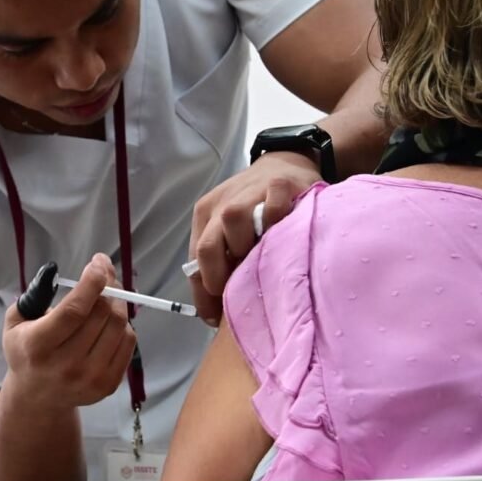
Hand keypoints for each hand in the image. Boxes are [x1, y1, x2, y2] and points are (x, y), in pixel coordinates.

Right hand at [3, 253, 135, 409]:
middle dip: (108, 285)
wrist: (38, 397)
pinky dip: (123, 324)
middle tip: (104, 271)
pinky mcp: (108, 385)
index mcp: (38, 346)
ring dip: (118, 302)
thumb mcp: (15, 322)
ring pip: (119, 326)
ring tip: (107, 294)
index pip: (74, 311)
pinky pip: (128, 342)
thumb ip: (34, 294)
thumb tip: (54, 271)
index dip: (91, 283)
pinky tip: (109, 320)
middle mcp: (66, 365)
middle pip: (101, 314)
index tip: (98, 263)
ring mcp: (90, 378)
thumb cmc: (26, 352)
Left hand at [189, 151, 320, 323]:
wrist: (286, 164)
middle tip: (237, 293)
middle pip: (208, 245)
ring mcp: (250, 192)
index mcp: (206, 217)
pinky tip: (284, 236)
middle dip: (219, 277)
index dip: (204, 293)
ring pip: (233, 220)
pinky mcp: (280, 185)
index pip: (195, 262)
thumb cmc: (258, 207)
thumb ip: (223, 261)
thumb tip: (215, 311)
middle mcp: (222, 204)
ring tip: (261, 258)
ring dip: (245, 247)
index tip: (214, 316)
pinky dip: (276, 223)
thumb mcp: (233, 230)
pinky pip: (273, 207)